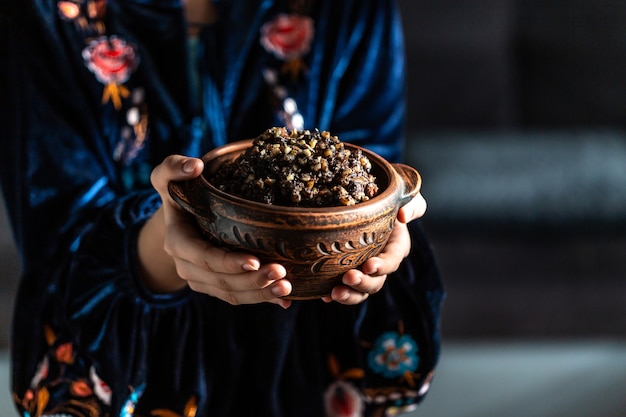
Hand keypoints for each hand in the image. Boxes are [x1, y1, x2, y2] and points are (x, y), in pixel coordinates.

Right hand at [138, 155, 292, 307]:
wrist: (179, 218)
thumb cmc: (180, 192)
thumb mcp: (168, 177)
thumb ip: (173, 168)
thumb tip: (194, 166)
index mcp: (178, 242)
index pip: (203, 257)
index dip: (227, 262)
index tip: (255, 261)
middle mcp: (187, 266)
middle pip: (222, 280)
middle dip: (252, 281)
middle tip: (282, 274)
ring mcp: (202, 280)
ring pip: (232, 293)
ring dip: (260, 294)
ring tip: (287, 288)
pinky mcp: (217, 286)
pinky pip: (239, 297)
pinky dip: (262, 299)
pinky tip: (285, 301)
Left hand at [322, 193, 426, 304]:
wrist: (366, 197)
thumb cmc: (388, 195)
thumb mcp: (406, 195)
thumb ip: (412, 204)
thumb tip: (402, 215)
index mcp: (396, 246)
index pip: (392, 261)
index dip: (382, 266)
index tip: (368, 265)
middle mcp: (380, 262)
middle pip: (376, 281)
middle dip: (363, 283)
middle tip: (348, 278)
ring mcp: (362, 269)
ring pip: (360, 291)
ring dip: (349, 294)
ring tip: (334, 293)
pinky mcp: (345, 270)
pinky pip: (342, 287)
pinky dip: (330, 293)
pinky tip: (322, 296)